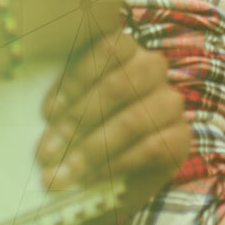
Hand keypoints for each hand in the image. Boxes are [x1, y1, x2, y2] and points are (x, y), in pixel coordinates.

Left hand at [36, 32, 190, 203]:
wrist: (115, 171)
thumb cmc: (85, 127)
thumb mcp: (70, 107)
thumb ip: (62, 104)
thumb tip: (44, 124)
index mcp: (125, 49)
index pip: (108, 48)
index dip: (77, 78)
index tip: (47, 112)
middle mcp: (152, 68)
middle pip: (118, 86)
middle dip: (77, 122)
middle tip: (46, 152)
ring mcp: (170, 102)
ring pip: (133, 120)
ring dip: (92, 149)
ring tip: (64, 172)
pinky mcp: (181, 136)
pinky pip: (151, 148)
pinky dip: (117, 164)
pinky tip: (92, 176)